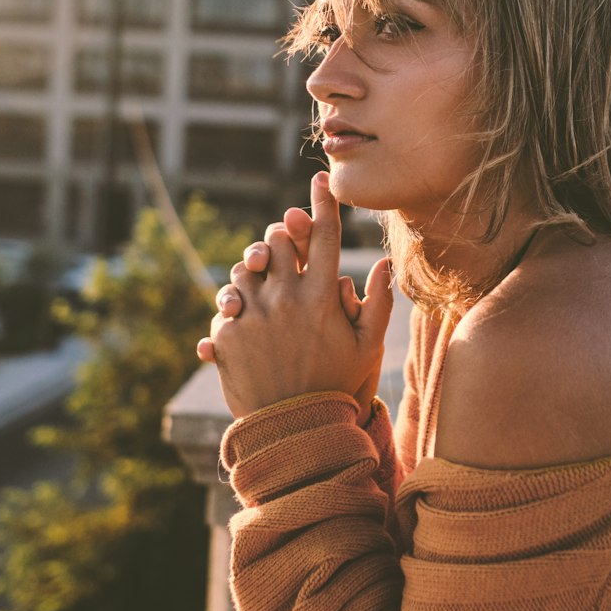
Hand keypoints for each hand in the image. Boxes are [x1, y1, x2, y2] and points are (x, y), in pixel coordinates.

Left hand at [197, 174, 391, 423]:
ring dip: (254, 268)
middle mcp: (286, 298)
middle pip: (276, 240)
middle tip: (284, 243)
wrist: (293, 430)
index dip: (322, 203)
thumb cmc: (336, 386)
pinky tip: (245, 314)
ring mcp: (254, 314)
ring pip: (246, 266)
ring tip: (263, 282)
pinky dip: (235, 302)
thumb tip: (384, 262)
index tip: (319, 180)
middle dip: (280, 236)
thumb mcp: (368, 348)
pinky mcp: (228, 333)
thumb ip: (378, 302)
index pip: (323, 235)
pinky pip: (227, 301)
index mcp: (322, 296)